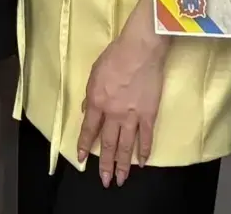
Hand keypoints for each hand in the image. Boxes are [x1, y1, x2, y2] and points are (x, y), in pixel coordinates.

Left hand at [76, 25, 167, 185]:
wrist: (141, 49)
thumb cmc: (115, 55)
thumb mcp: (94, 73)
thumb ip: (90, 94)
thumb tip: (86, 110)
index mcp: (96, 101)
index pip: (88, 129)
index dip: (84, 146)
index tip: (82, 160)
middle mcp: (112, 113)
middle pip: (108, 143)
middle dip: (105, 164)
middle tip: (104, 180)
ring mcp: (132, 116)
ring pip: (126, 146)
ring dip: (123, 165)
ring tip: (120, 179)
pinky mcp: (149, 114)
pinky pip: (146, 137)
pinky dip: (144, 152)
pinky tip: (142, 163)